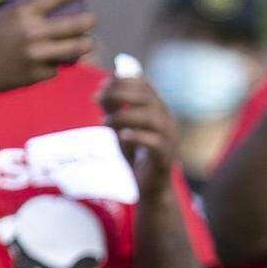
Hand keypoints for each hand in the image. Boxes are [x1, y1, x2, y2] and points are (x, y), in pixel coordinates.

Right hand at [0, 0, 97, 108]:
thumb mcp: (3, 17)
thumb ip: (27, 13)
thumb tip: (56, 10)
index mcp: (21, 12)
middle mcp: (32, 33)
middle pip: (75, 26)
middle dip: (88, 22)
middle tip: (92, 19)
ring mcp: (37, 55)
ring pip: (75, 50)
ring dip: (84, 45)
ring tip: (85, 42)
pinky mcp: (37, 75)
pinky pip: (56, 68)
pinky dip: (53, 64)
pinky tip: (42, 62)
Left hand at [98, 75, 178, 198]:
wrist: (151, 188)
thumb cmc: (136, 156)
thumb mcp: (121, 129)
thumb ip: (114, 111)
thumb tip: (100, 93)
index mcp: (158, 109)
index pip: (144, 84)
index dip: (123, 80)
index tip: (102, 84)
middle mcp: (167, 120)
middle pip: (146, 97)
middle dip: (119, 93)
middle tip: (97, 98)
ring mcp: (169, 138)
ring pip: (150, 118)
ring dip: (123, 115)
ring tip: (103, 121)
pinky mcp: (165, 157)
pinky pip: (154, 142)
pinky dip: (136, 136)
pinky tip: (121, 136)